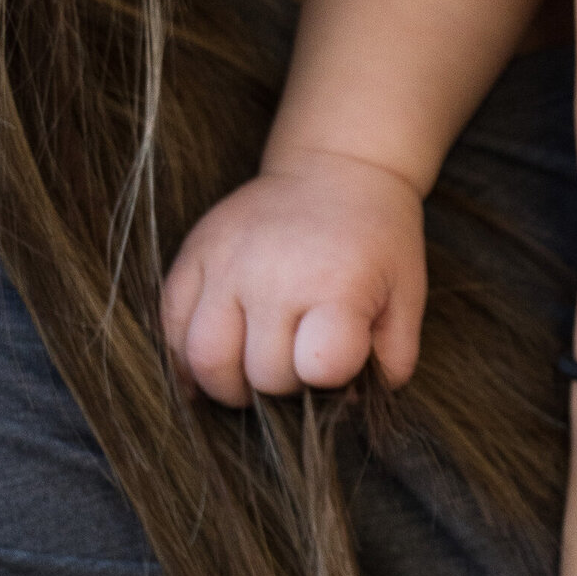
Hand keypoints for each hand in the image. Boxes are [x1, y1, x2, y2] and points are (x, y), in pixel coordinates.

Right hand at [160, 153, 429, 405]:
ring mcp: (226, 263)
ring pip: (204, 358)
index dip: (330, 377)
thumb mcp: (405, 296)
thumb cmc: (377, 242)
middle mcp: (274, 274)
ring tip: (252, 372)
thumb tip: (352, 407)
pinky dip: (184, 357)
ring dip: (229, 383)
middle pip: (263, 374)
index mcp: (336, 285)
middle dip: (284, 384)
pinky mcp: (193, 254)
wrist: (336, 168)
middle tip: (300, 361)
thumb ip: (390, 360)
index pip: (319, 366)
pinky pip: (170, 324)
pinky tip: (212, 363)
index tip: (338, 360)